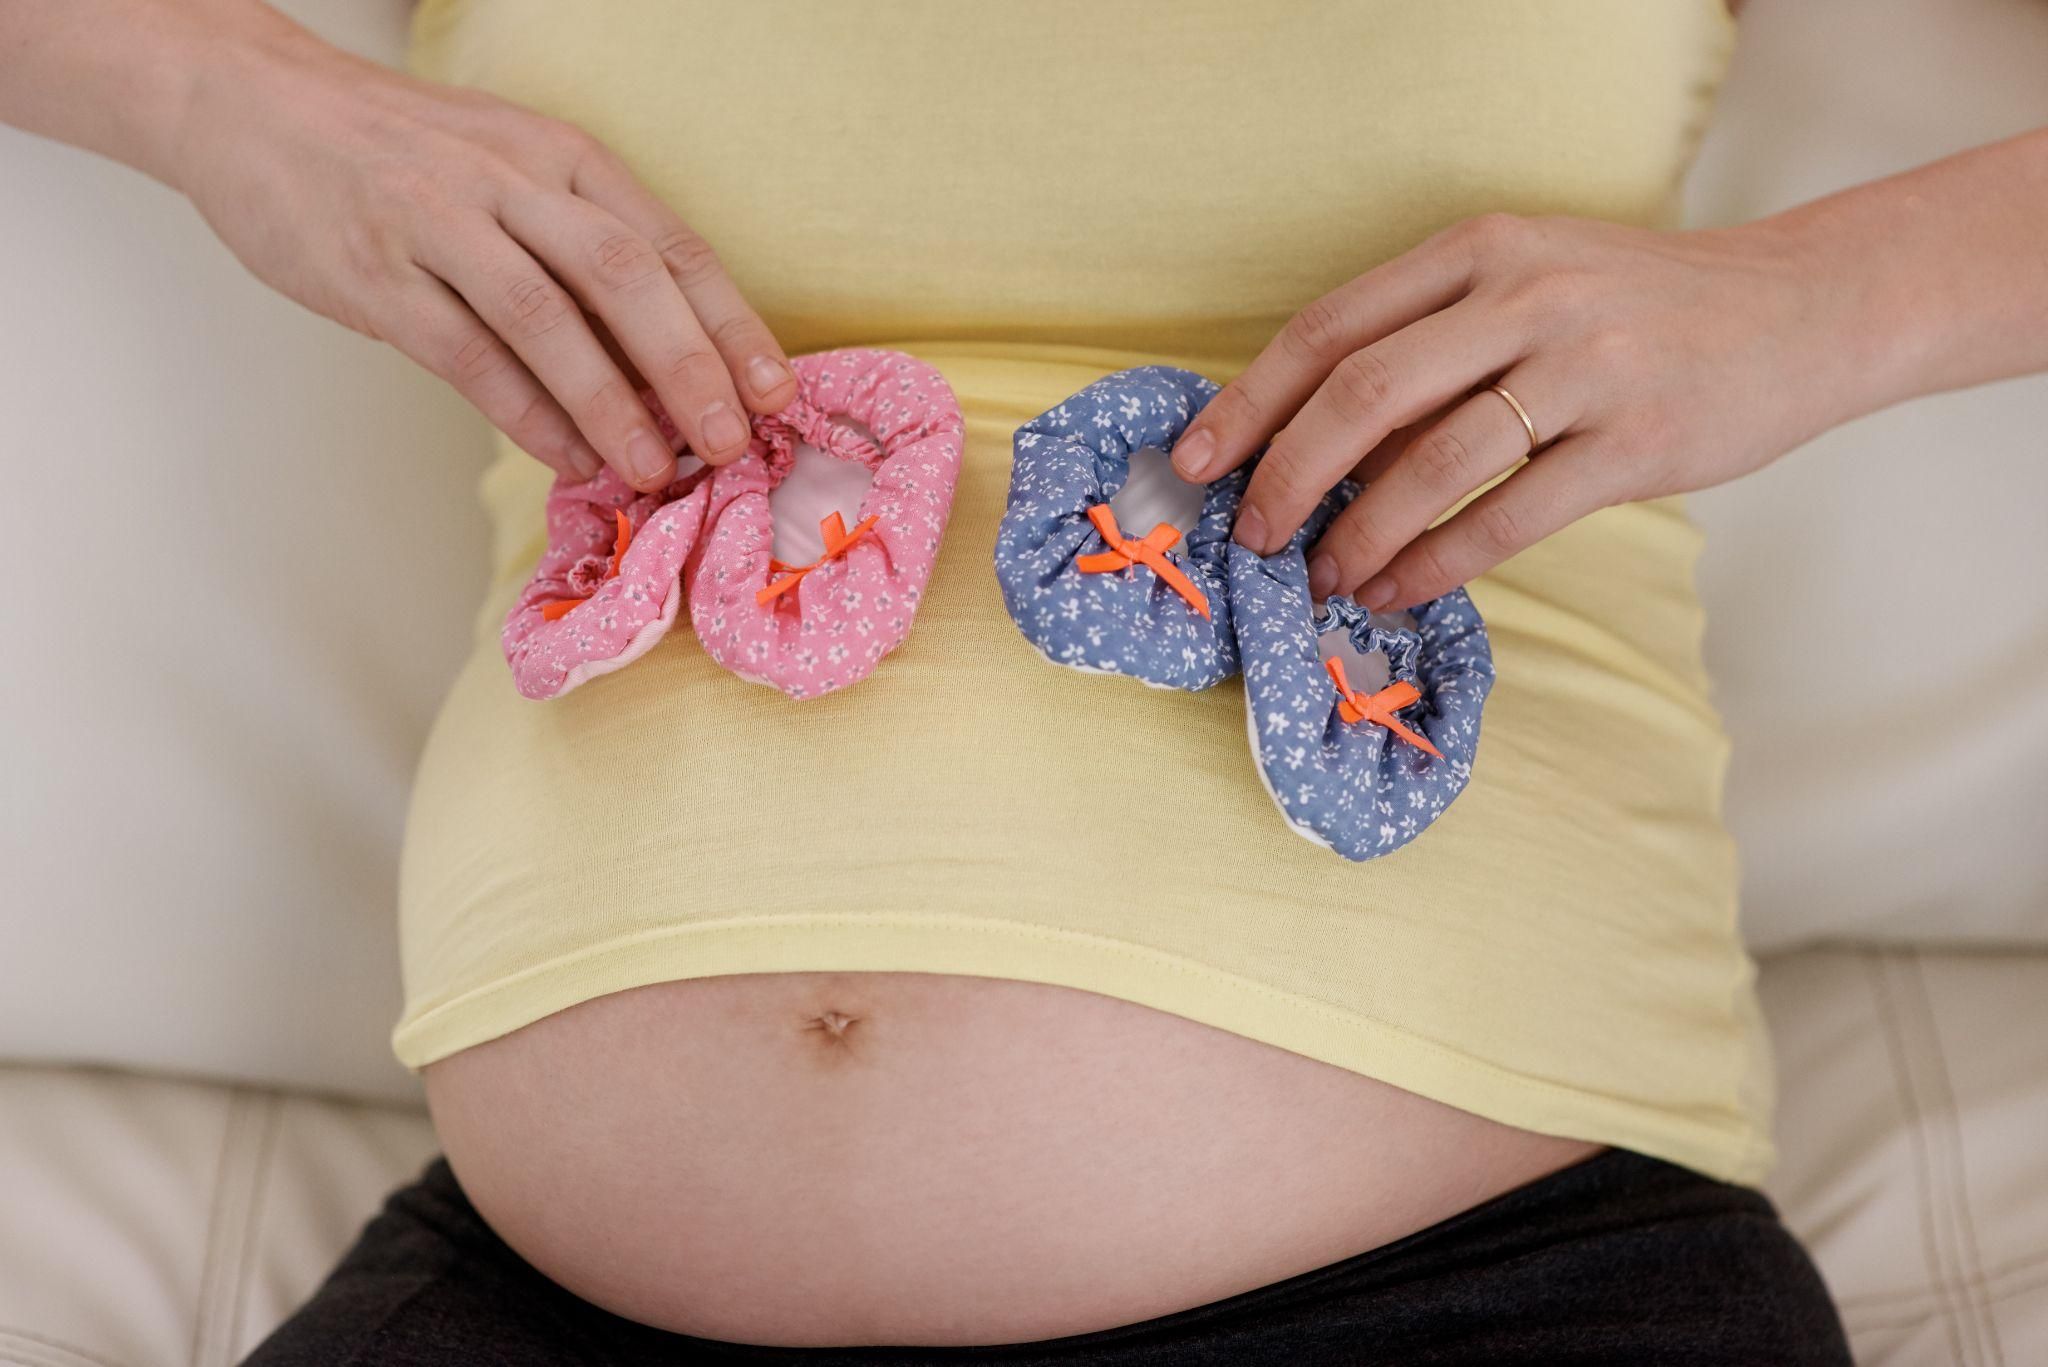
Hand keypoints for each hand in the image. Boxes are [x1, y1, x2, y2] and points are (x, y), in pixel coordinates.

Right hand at [171, 28, 794, 489]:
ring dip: (612, 404)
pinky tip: (565, 457)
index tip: (777, 391)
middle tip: (733, 444)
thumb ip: (582, 253)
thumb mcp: (513, 173)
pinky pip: (465, 352)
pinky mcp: (376, 273)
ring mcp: (440, 224)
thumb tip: (664, 365)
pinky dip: (524, 412)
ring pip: (548, 319)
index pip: (671, 245)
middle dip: (690, 368)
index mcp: (563, 158)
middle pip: (625, 278)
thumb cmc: (407, 158)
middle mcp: (512, 183)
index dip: (731, 324)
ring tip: (655, 471)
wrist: (256, 106)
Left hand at [1168, 212, 1870, 608]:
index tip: (1196, 460)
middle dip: (1286, 475)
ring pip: (1430, 462)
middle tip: (1251, 536)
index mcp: (1480, 251)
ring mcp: (1586, 366)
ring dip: (1359, 533)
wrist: (1804, 307)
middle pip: (1362, 393)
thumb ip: (1433, 343)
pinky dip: (1436, 563)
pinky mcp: (1638, 442)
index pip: (1329, 329)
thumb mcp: (1531, 284)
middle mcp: (1525, 296)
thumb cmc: (1639, 309)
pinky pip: (1507, 516)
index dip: (1249, 402)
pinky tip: (1398, 589)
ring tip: (1324, 577)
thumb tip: (1313, 446)